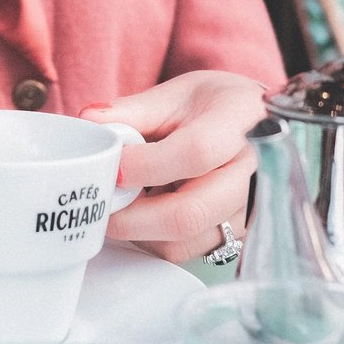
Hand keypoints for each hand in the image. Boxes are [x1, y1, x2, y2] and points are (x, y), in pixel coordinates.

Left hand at [81, 71, 265, 263]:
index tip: (113, 166)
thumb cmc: (215, 106)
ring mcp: (245, 209)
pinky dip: (153, 238)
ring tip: (120, 204)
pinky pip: (185, 250)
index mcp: (238, 123)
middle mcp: (251, 172)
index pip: (196, 152)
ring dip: (138, 230)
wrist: (254, 124)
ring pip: (184, 240)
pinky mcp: (233, 234)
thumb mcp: (178, 93)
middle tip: (101, 200)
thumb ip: (134, 110)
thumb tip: (89, 120)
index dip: (146, 164)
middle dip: (132, 214)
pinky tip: (142, 213)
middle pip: (190, 211)